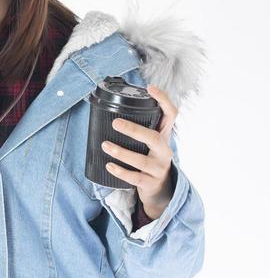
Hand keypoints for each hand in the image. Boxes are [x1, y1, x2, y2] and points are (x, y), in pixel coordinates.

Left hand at [101, 85, 177, 218]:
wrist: (159, 190)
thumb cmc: (149, 159)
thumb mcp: (150, 143)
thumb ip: (140, 128)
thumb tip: (110, 110)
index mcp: (164, 136)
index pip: (171, 114)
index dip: (163, 99)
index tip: (150, 87)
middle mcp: (165, 151)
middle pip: (153, 138)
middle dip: (134, 130)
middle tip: (115, 123)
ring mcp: (159, 168)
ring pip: (141, 160)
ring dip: (121, 152)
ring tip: (105, 145)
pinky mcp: (151, 182)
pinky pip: (135, 177)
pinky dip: (120, 171)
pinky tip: (109, 165)